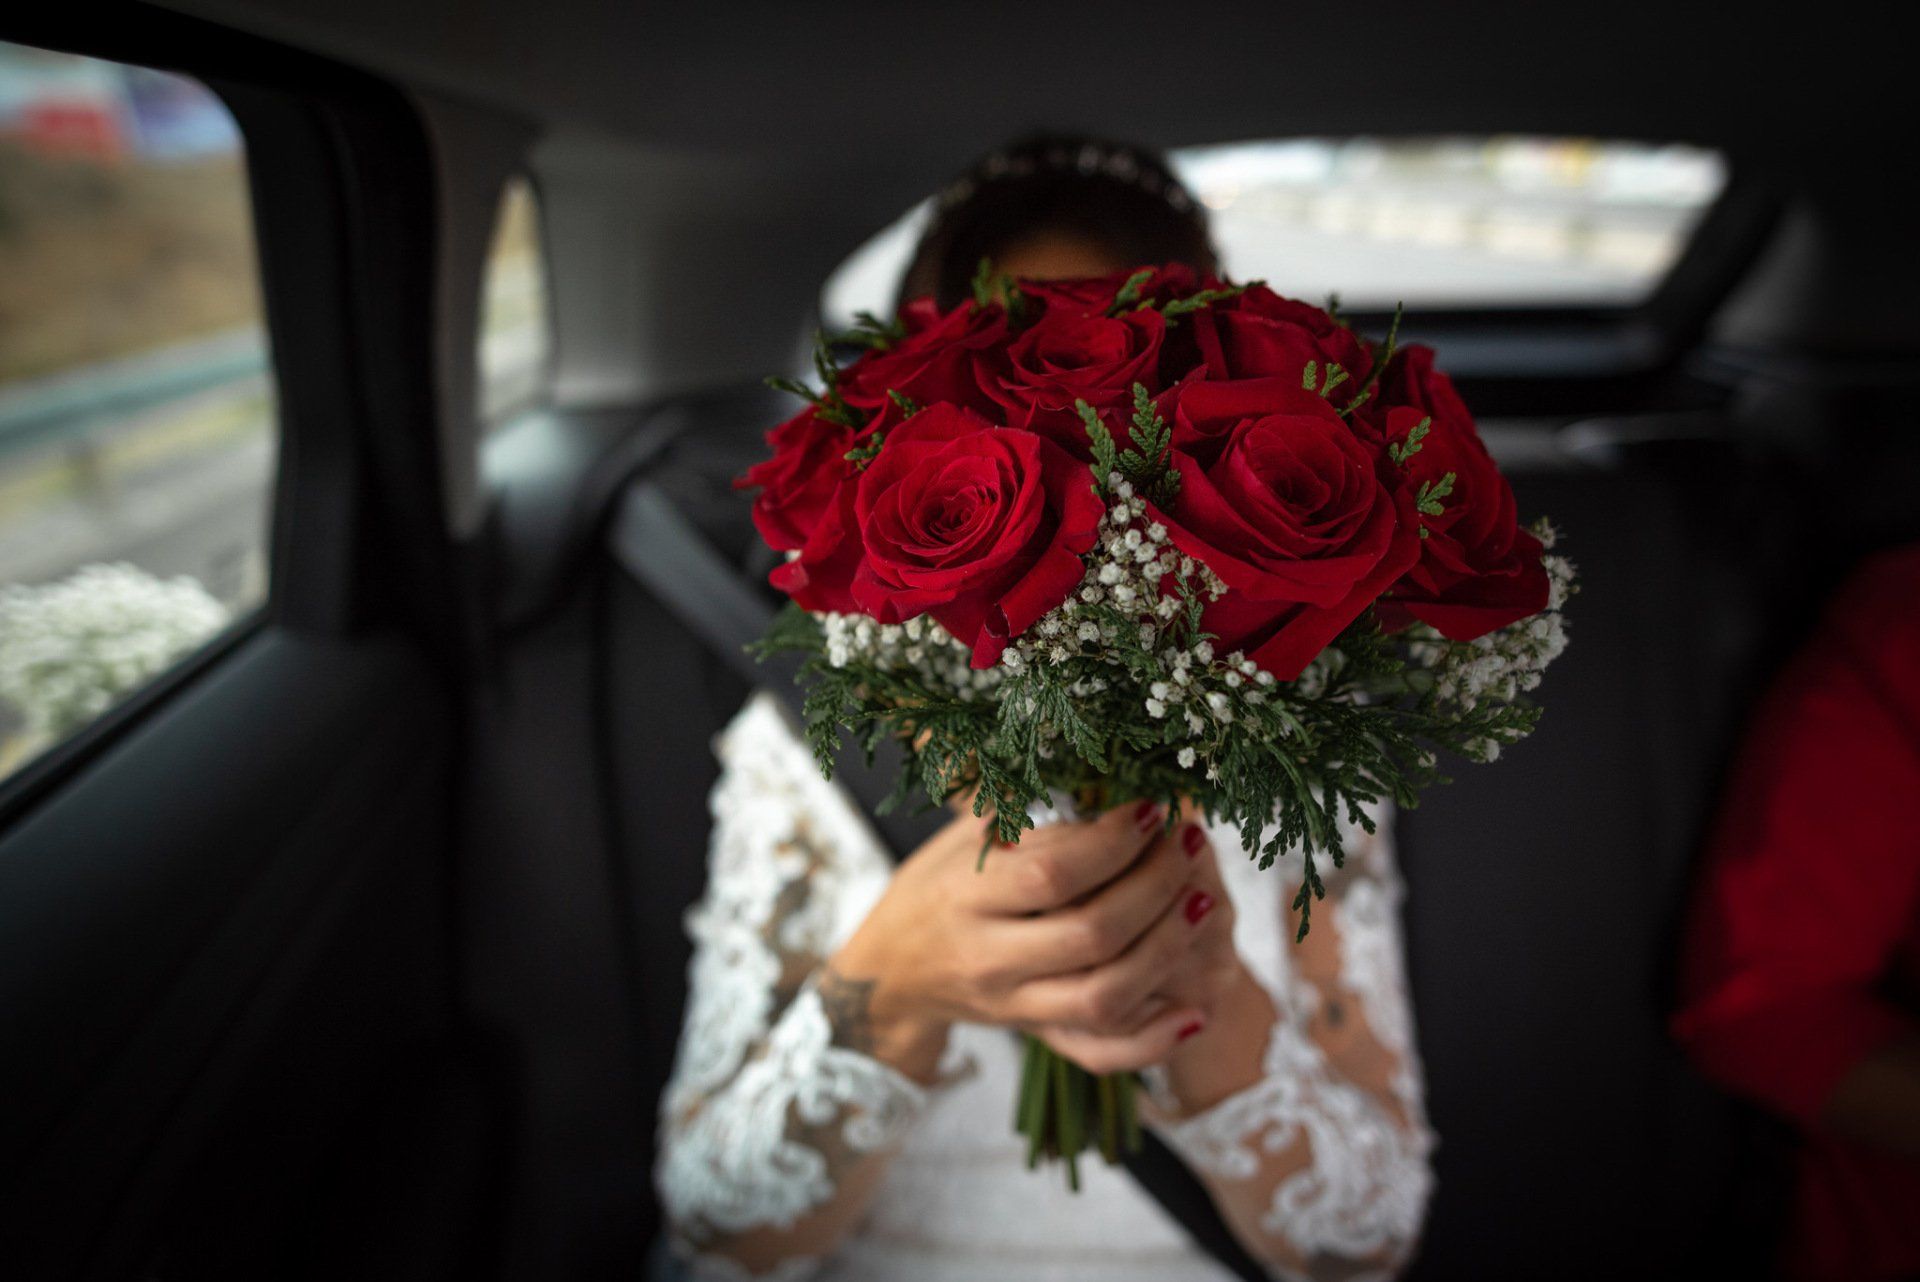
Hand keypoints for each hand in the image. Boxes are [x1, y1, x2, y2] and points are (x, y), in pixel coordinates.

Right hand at [828, 800, 1222, 1078]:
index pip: (1053, 875)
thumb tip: (1114, 792)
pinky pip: (1102, 1053)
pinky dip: (1155, 1039)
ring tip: (1202, 901)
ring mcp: (1015, 1006)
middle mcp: (990, 960)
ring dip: (1167, 949)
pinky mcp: (1037, 1036)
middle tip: (1188, 844)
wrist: (893, 974)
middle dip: (1156, 886)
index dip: (1114, 841)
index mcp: (967, 899)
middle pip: (1092, 936)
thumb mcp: (965, 842)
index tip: (1152, 808)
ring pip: (1106, 997)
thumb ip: (1030, 825)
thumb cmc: (939, 888)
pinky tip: (1196, 1008)